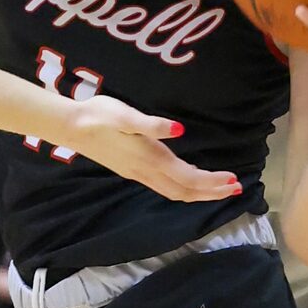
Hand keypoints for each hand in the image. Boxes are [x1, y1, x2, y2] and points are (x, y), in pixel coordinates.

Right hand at [56, 98, 242, 204]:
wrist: (71, 126)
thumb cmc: (100, 115)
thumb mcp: (125, 114)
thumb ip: (152, 124)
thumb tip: (178, 130)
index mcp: (150, 158)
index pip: (188, 178)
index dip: (212, 182)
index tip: (233, 180)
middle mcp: (146, 171)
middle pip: (184, 191)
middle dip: (211, 193)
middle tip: (236, 189)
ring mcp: (139, 174)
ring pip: (175, 192)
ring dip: (199, 193)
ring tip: (219, 189)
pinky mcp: (133, 171)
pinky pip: (166, 186)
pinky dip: (185, 188)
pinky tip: (190, 180)